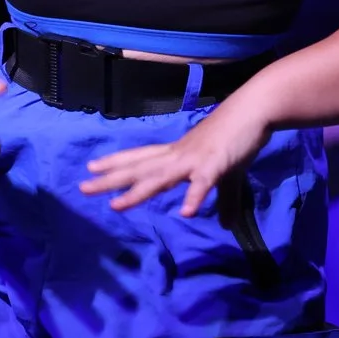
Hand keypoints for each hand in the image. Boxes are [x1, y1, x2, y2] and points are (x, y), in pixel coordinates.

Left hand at [81, 97, 271, 215]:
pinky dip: (195, 196)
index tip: (91, 168)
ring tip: (116, 205)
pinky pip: (202, 184)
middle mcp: (178, 155)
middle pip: (140, 169)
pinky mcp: (215, 165)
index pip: (140, 158)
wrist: (255, 111)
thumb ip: (225, 202)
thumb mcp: (228, 175)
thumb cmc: (237, 137)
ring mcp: (194, 160)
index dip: (116, 163)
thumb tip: (228, 226)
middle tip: (83, 187)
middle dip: (111, 180)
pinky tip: (186, 212)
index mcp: (177, 153)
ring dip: (138, 192)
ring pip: (160, 177)